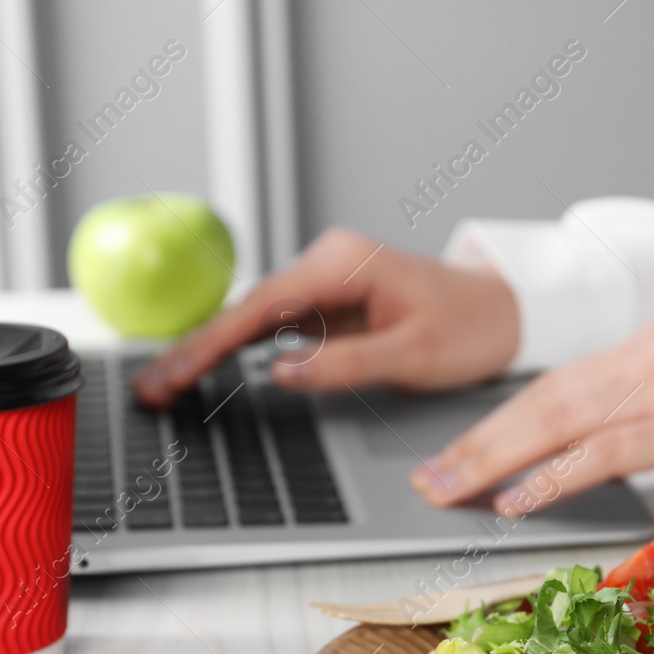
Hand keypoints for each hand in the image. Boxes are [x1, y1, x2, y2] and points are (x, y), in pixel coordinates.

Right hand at [131, 228, 519, 405]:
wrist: (505, 313)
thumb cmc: (471, 329)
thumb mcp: (414, 355)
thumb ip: (345, 364)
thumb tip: (279, 372)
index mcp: (342, 265)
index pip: (258, 308)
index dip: (208, 345)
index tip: (173, 375)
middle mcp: (326, 264)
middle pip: (243, 310)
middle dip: (192, 350)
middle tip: (148, 389)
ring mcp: (324, 282)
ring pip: (251, 319)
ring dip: (208, 352)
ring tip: (163, 386)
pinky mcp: (328, 302)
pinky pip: (272, 326)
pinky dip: (236, 350)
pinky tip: (204, 371)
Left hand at [409, 326, 653, 511]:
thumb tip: (602, 448)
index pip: (559, 383)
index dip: (502, 420)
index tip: (460, 451)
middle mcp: (652, 353)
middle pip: (543, 398)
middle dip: (478, 440)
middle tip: (430, 477)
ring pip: (558, 420)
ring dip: (494, 460)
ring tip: (450, 491)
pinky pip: (604, 451)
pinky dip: (552, 476)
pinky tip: (516, 499)